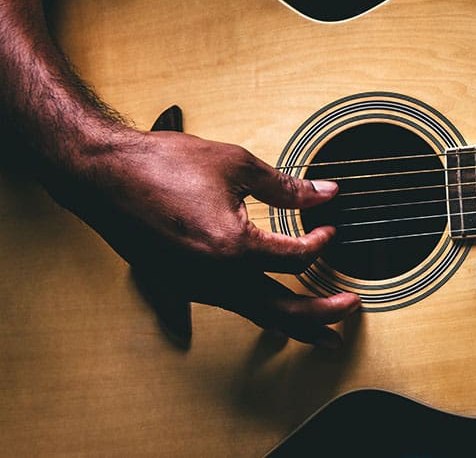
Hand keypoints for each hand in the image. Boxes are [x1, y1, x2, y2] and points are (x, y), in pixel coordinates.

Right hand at [53, 129, 359, 347]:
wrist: (101, 175)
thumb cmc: (160, 165)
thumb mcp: (236, 166)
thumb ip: (286, 187)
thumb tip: (326, 194)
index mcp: (231, 247)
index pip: (294, 258)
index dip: (320, 243)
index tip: (329, 230)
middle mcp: (213, 277)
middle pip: (280, 309)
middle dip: (321, 314)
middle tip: (350, 309)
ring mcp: (195, 286)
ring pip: (255, 313)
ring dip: (294, 323)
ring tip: (325, 332)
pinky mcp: (182, 285)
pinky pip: (231, 305)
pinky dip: (260, 310)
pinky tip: (275, 310)